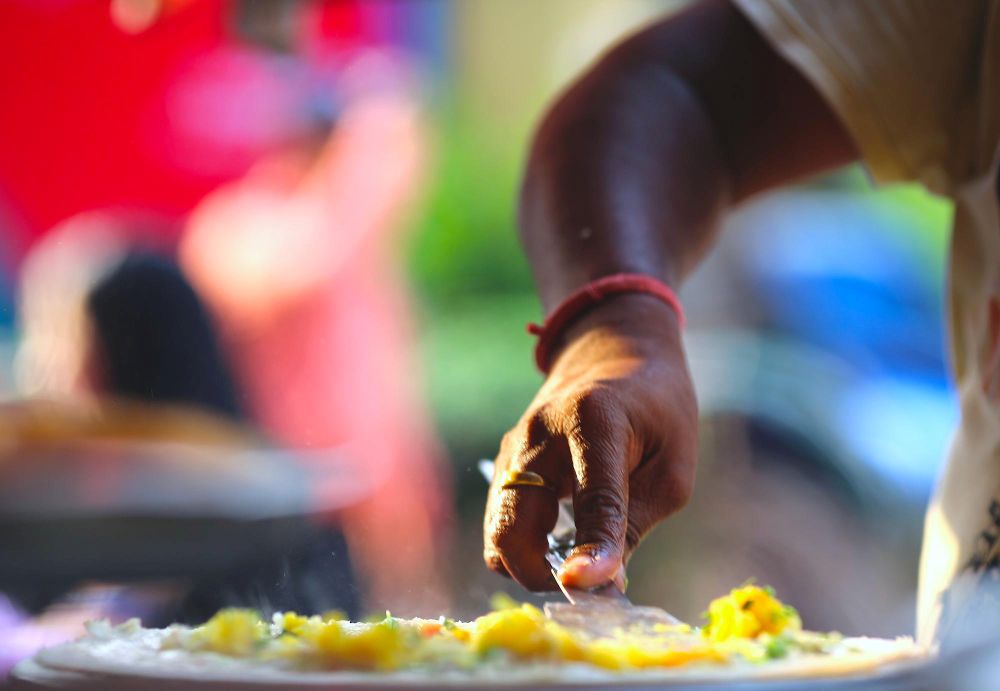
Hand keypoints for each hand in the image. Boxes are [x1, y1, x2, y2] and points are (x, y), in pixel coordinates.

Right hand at [484, 293, 697, 590]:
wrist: (615, 352)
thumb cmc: (657, 410)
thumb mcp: (672, 465)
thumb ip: (634, 523)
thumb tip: (599, 583)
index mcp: (594, 420)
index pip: (592, 497)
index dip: (592, 549)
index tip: (588, 592)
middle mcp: (539, 432)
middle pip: (513, 523)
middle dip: (541, 573)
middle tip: (586, 586)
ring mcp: (514, 446)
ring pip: (497, 529)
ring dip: (529, 563)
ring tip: (574, 565)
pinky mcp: (506, 460)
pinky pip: (502, 519)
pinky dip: (524, 545)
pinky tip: (559, 544)